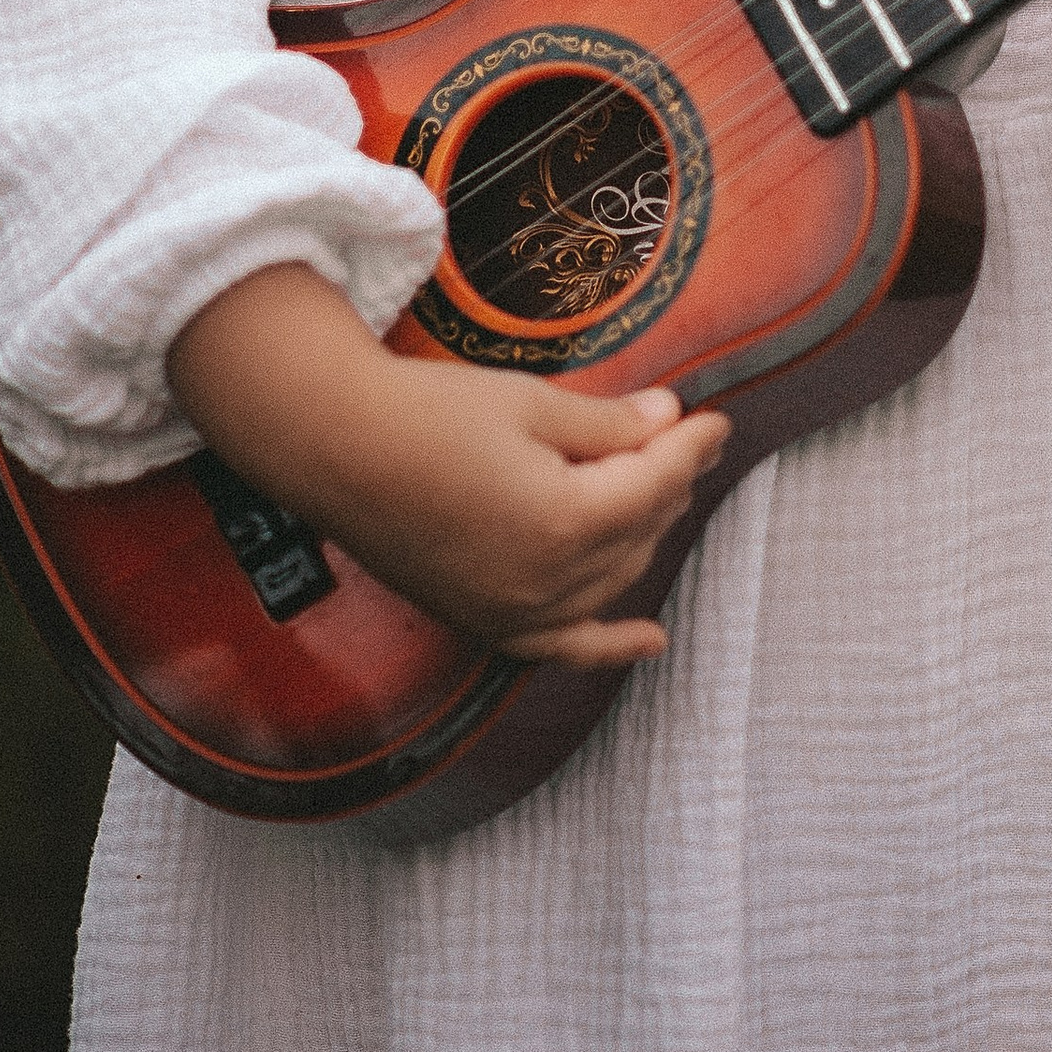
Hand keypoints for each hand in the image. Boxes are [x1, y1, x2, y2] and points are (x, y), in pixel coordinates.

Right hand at [169, 263, 731, 667]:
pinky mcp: (484, 622)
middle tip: (682, 437)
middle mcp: (546, 584)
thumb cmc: (430, 415)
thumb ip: (609, 425)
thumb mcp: (532, 405)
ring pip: (612, 581)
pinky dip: (610, 644)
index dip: (691, 446)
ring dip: (643, 536)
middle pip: (638, 532)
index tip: (716, 419)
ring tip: (660, 492)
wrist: (335, 448)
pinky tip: (649, 642)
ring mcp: (514, 613)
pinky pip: (564, 646)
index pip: (654, 483)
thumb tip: (669, 419)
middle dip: (667, 482)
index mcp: (566, 523)